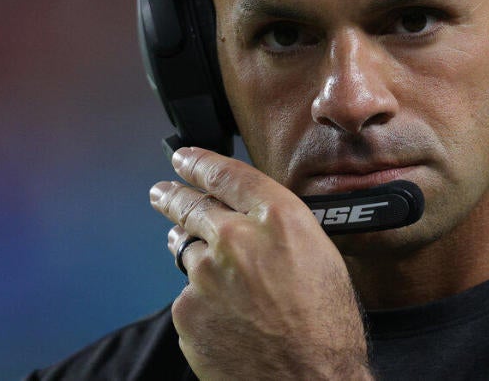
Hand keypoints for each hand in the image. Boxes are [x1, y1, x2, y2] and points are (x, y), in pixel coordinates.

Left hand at [150, 147, 372, 379]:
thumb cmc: (327, 330)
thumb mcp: (322, 259)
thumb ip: (282, 230)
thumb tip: (254, 220)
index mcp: (279, 220)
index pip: (227, 174)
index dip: (199, 162)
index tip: (184, 157)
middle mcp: (237, 240)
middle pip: (192, 206)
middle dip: (174, 196)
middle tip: (162, 193)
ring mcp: (206, 276)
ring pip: (188, 253)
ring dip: (192, 255)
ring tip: (208, 268)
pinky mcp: (187, 311)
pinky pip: (188, 297)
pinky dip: (201, 303)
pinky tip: (226, 318)